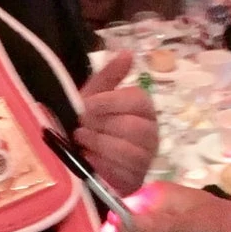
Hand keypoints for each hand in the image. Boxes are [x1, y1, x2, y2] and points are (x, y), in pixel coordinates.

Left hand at [74, 51, 158, 194]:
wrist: (83, 157)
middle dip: (101, 127)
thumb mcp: (94, 95)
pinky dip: (101, 165)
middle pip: (133, 128)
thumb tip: (128, 52)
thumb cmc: (92, 122)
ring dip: (99, 145)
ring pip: (128, 151)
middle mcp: (150, 132)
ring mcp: (146, 158)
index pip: (136, 100)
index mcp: (142, 107)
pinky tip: (88, 159)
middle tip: (80, 127)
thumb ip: (109, 75)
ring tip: (81, 141)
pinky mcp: (136, 179)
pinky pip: (122, 173)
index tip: (85, 106)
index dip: (109, 102)